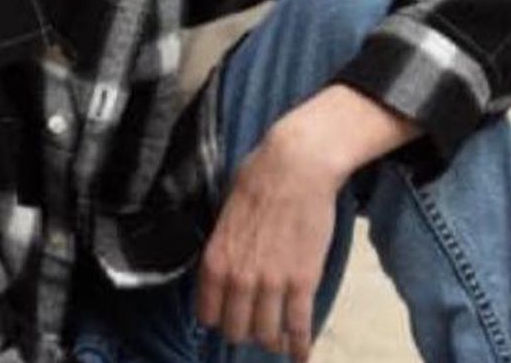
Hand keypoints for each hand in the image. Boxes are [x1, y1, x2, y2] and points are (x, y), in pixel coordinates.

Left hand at [195, 117, 345, 360]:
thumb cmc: (259, 178)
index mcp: (215, 260)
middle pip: (236, 330)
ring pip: (267, 334)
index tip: (227, 317)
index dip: (218, 318)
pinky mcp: (303, 281)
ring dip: (272, 340)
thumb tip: (227, 262)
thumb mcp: (226, 213)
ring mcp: (272, 283)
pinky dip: (300, 345)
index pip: (207, 314)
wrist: (297, 165)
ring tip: (278, 339)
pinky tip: (301, 355)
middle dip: (244, 332)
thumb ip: (224, 246)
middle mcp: (239, 278)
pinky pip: (299, 326)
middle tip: (254, 325)